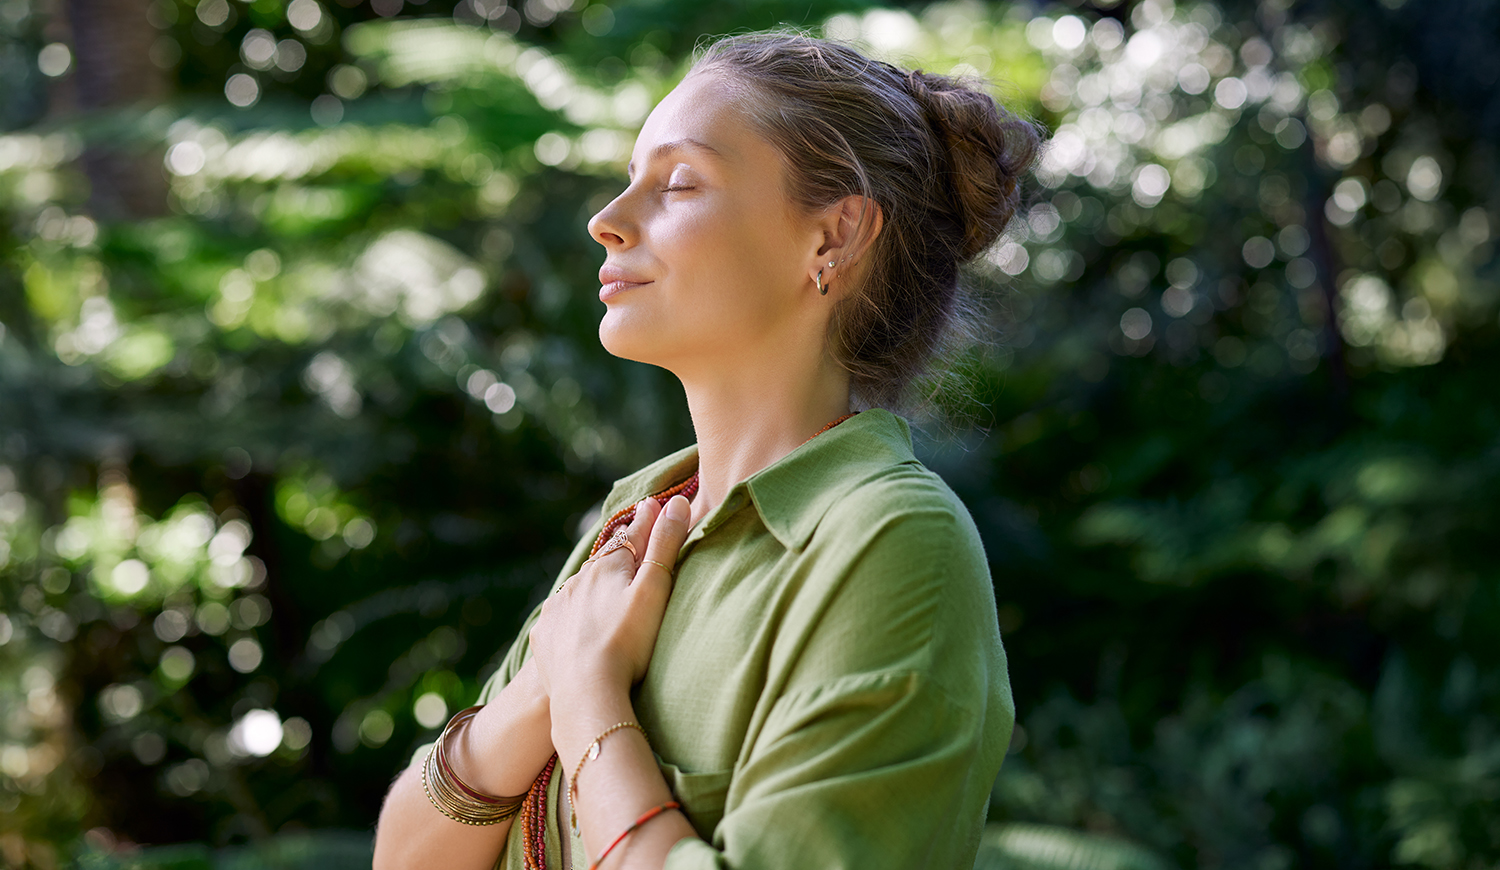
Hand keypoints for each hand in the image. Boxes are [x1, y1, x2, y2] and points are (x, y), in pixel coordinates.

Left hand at [529, 494, 691, 703]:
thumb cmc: (628, 641)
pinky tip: (580, 628)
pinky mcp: (545, 635)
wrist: (585, 692)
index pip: (632, 536)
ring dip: (594, 586)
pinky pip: (561, 619)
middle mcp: (578, 580)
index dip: (646, 522)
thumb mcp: (654, 589)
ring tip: (606, 591)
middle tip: (631, 545)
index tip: (652, 505)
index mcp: (607, 566)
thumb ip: (665, 545)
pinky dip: (574, 617)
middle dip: (619, 554)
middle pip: (604, 561)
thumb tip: (677, 502)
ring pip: (580, 589)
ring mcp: (558, 608)